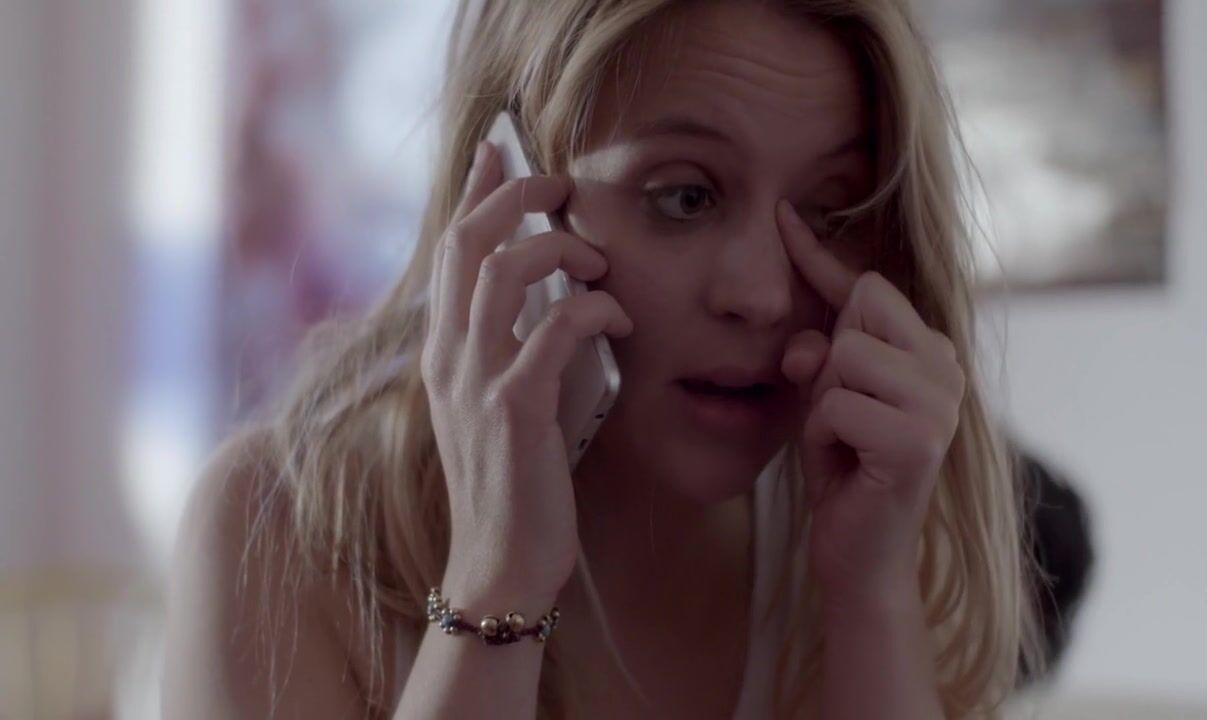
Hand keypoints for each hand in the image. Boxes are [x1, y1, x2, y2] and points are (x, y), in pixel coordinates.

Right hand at [421, 141, 632, 596]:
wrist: (500, 563)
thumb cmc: (517, 481)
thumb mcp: (508, 402)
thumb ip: (517, 347)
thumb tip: (553, 298)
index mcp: (444, 351)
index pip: (449, 247)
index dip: (475, 191)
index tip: (501, 148)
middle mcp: (448, 355)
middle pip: (467, 239)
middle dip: (517, 195)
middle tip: (563, 184)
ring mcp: (475, 380)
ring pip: (504, 270)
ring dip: (561, 249)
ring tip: (602, 265)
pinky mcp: (513, 409)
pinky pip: (553, 328)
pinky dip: (593, 310)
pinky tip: (621, 322)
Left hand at [775, 200, 965, 611]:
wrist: (858, 555)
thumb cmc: (844, 471)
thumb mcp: (825, 398)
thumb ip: (821, 353)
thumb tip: (808, 338)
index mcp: (929, 352)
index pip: (871, 286)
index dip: (819, 258)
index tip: (784, 216)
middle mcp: (946, 367)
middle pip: (860, 310)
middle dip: (828, 362)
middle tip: (839, 416)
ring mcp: (940, 402)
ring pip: (846, 355)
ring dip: (824, 403)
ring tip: (844, 441)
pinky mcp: (921, 438)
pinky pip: (837, 404)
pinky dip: (824, 436)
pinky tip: (847, 465)